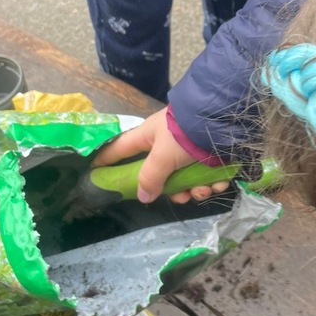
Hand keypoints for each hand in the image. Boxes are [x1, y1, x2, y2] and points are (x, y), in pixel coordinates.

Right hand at [92, 107, 231, 203]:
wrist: (221, 120)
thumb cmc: (184, 133)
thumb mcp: (162, 155)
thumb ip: (150, 177)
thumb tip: (142, 196)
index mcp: (148, 137)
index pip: (120, 149)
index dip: (107, 160)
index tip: (95, 173)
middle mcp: (167, 145)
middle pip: (161, 175)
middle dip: (173, 190)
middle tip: (181, 195)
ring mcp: (188, 150)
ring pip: (185, 179)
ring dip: (195, 189)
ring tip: (203, 189)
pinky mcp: (208, 155)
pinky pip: (206, 175)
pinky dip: (213, 182)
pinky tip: (218, 183)